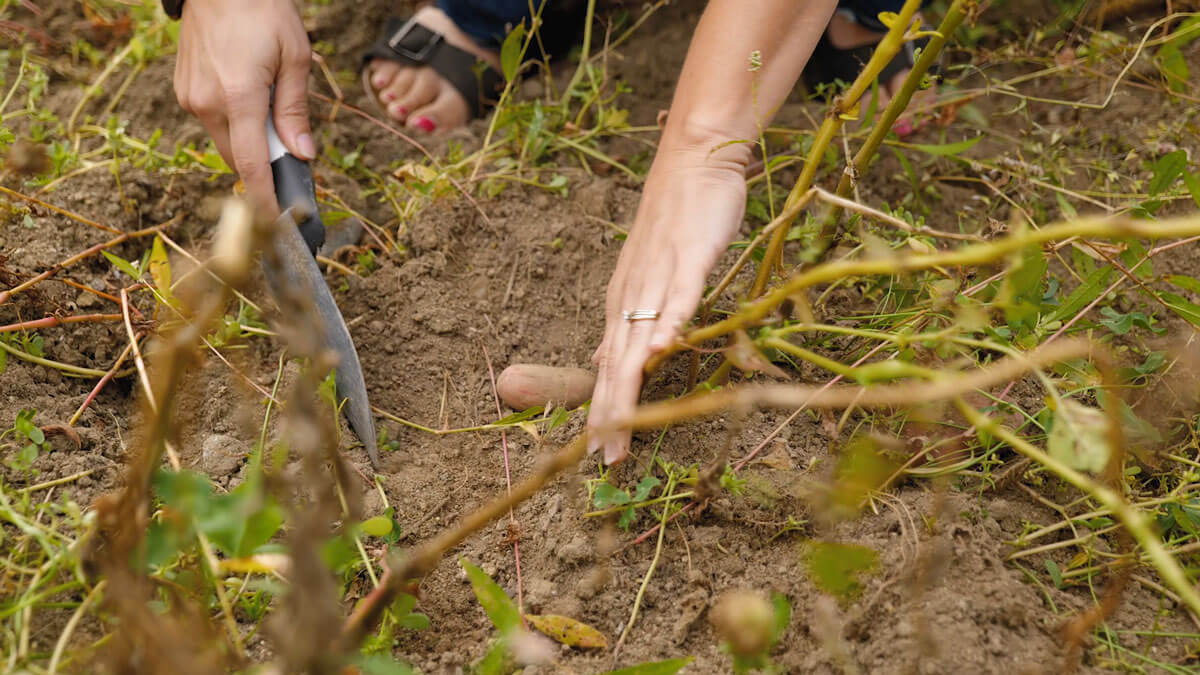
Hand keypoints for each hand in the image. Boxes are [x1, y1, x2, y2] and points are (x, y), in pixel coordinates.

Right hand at [173, 0, 314, 215]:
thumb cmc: (264, 12)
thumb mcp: (295, 59)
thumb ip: (296, 111)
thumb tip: (302, 155)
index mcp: (238, 97)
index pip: (251, 164)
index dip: (264, 198)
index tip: (277, 223)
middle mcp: (207, 103)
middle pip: (239, 157)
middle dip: (265, 163)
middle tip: (293, 153)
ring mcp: (191, 97)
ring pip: (226, 141)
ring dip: (249, 139)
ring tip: (269, 105)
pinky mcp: (184, 90)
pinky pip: (214, 121)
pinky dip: (234, 121)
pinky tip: (248, 92)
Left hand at [587, 145, 748, 463]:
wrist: (692, 163)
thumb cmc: (676, 222)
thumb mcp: (647, 278)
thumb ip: (631, 321)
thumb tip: (611, 360)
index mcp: (623, 305)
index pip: (609, 369)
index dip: (604, 412)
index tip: (600, 454)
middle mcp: (632, 296)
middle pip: (616, 364)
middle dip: (610, 413)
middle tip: (604, 458)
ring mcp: (658, 277)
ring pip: (639, 339)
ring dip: (629, 386)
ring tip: (622, 426)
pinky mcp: (688, 257)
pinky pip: (678, 295)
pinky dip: (669, 322)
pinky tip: (663, 350)